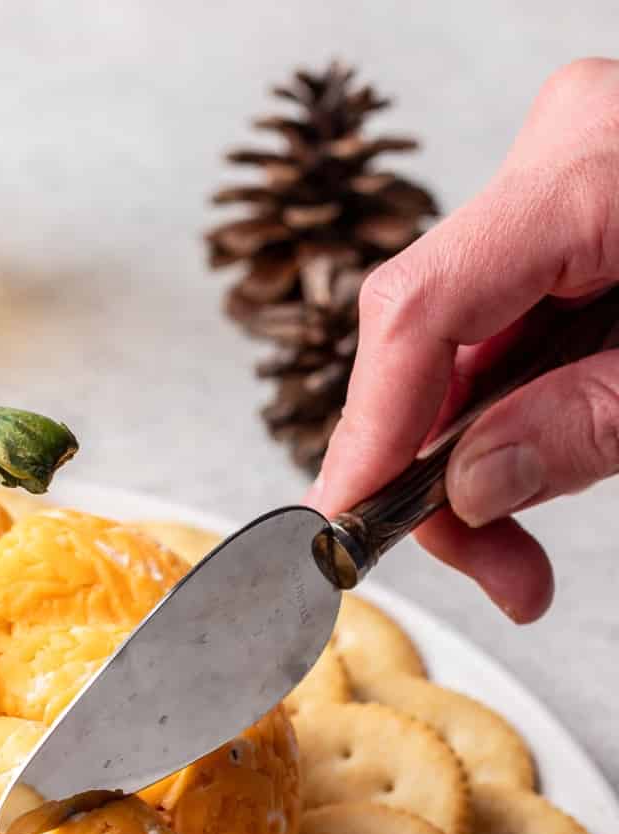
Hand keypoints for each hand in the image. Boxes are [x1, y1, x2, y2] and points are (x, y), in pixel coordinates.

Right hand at [310, 58, 618, 622]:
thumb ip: (580, 431)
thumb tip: (467, 486)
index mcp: (594, 172)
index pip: (422, 313)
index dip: (369, 433)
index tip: (343, 530)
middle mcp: (564, 153)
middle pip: (430, 335)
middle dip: (438, 472)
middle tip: (494, 576)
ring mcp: (568, 177)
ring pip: (459, 345)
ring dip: (475, 459)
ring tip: (521, 559)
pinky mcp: (579, 215)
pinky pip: (505, 327)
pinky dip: (511, 414)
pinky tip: (534, 470)